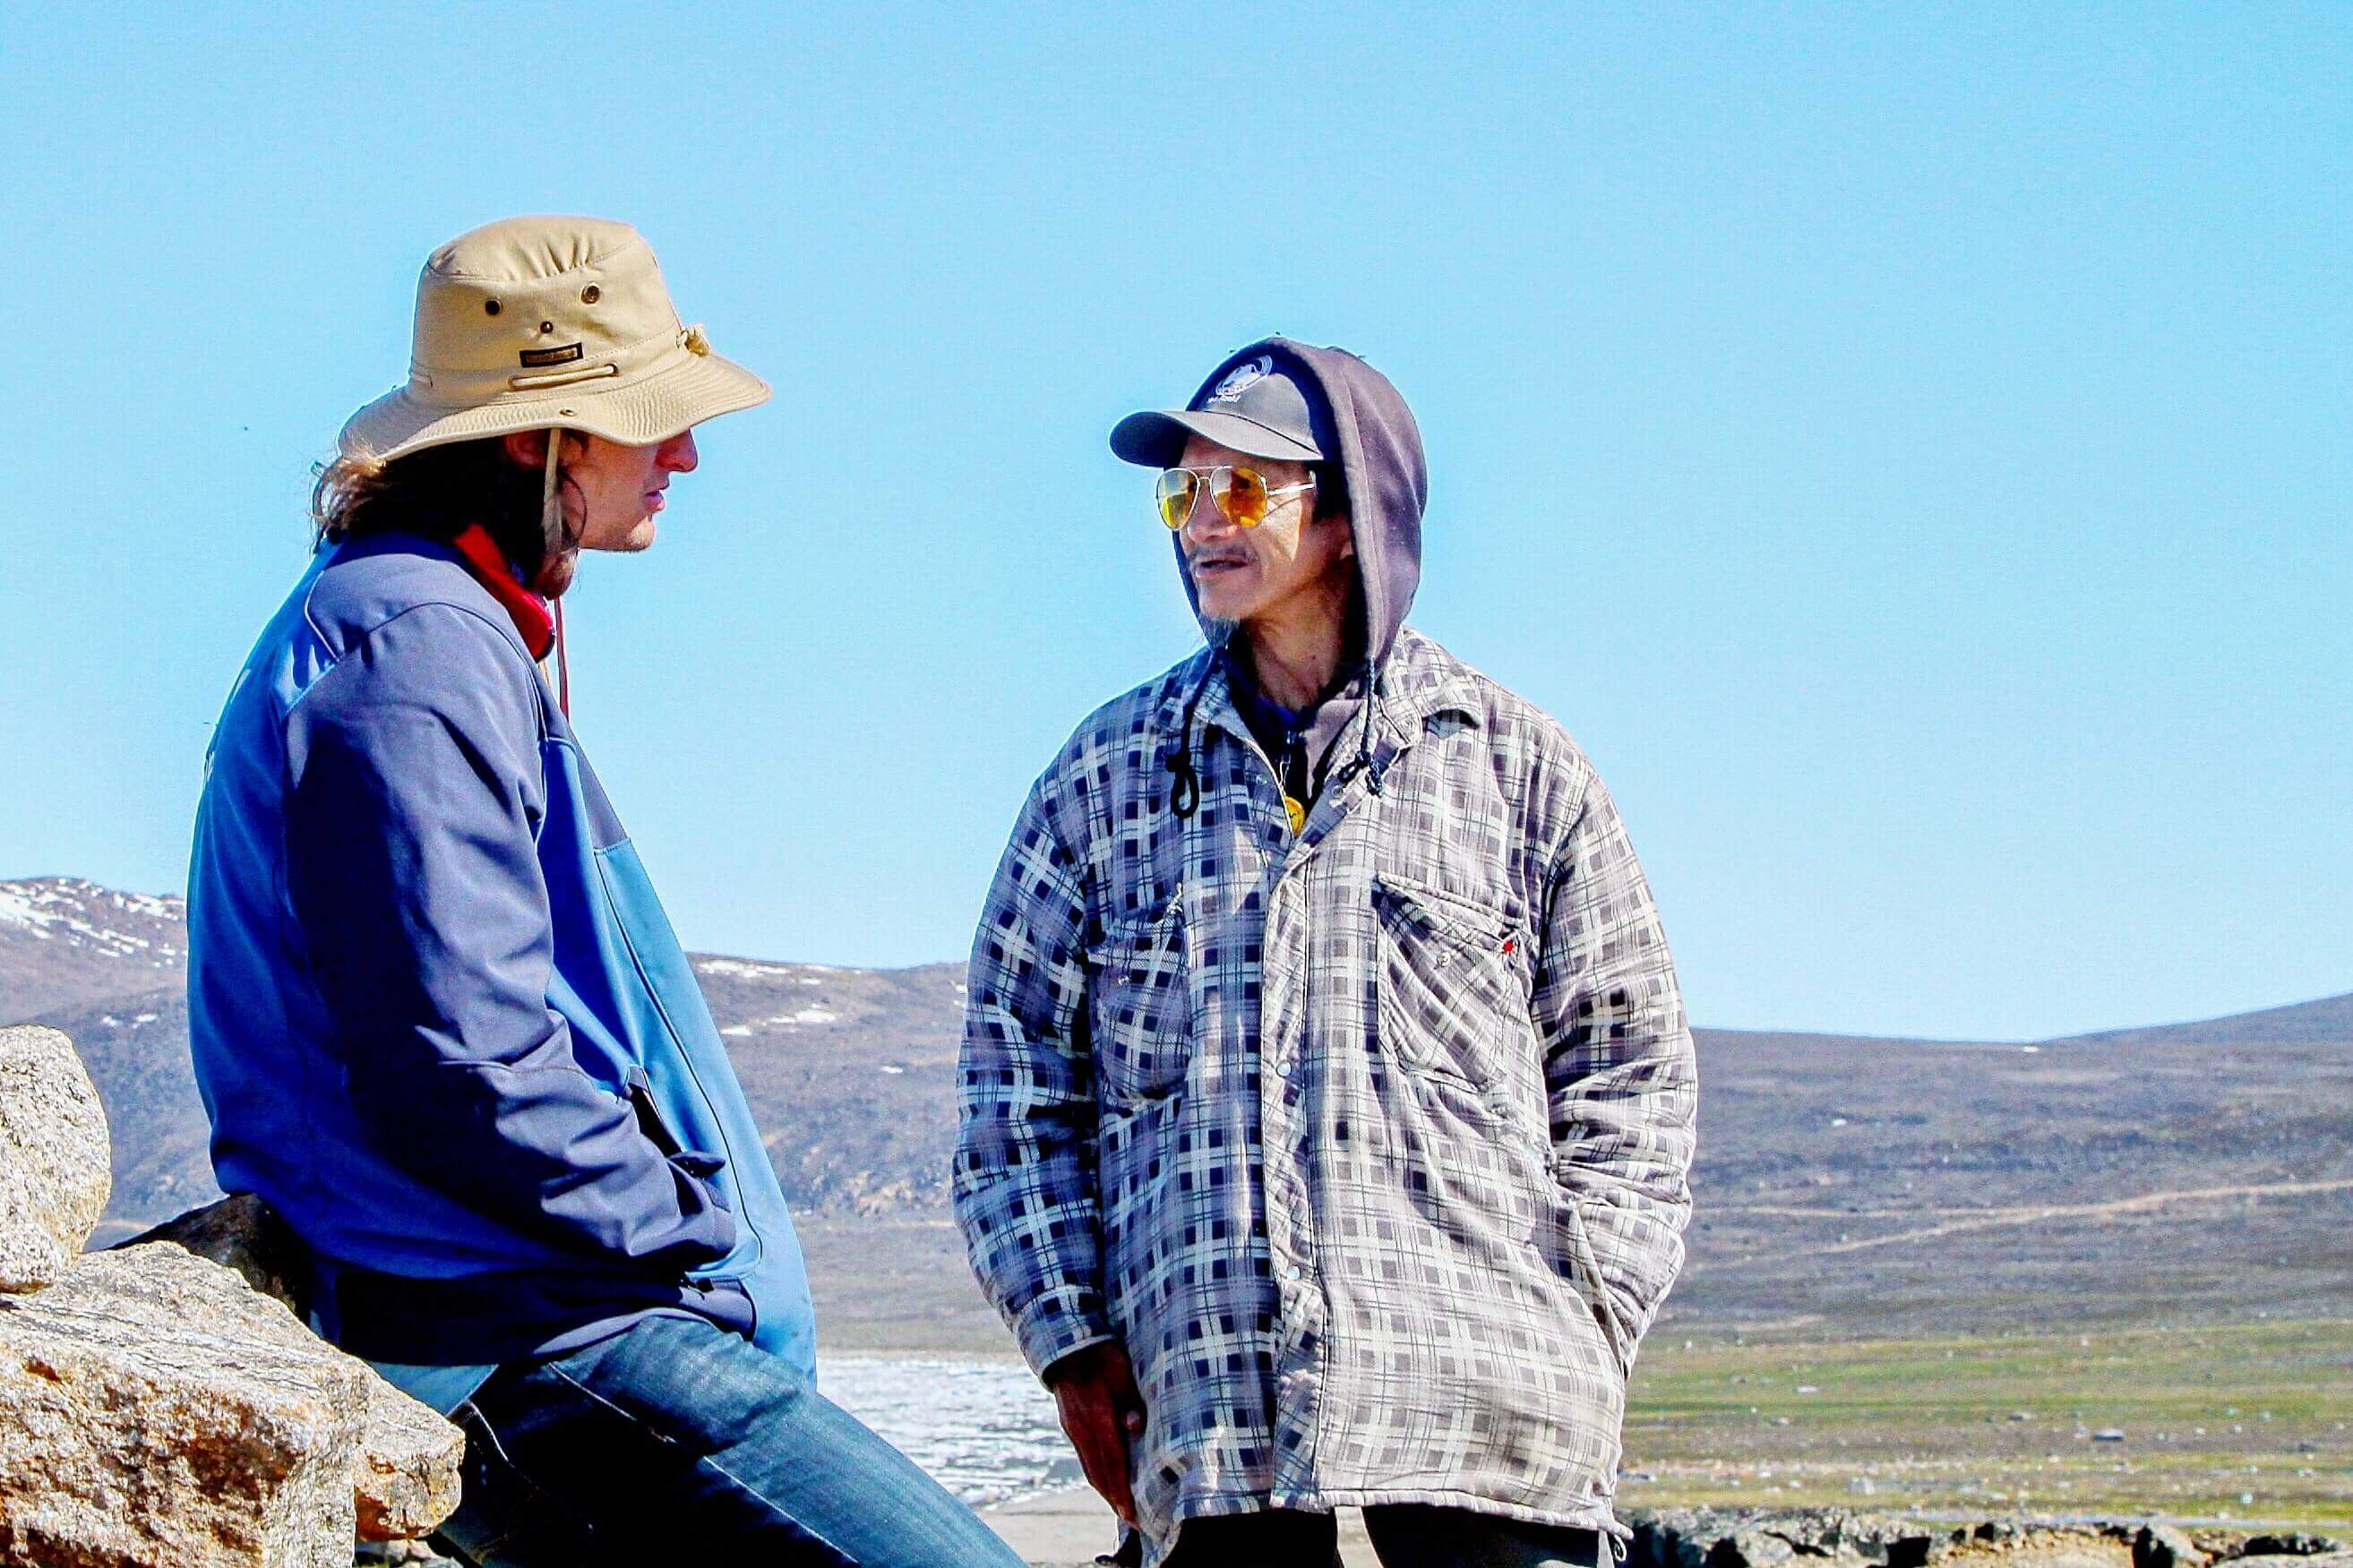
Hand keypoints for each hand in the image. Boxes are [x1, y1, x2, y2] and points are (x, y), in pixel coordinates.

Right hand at [1043, 1340, 1146, 1525]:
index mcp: (1096, 1418)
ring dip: (1106, 1492)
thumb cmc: (1102, 1356)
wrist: (1068, 1347)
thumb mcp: (1121, 1373)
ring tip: (1122, 1510)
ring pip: (1090, 1469)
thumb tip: (1135, 1427)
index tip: (1132, 1514)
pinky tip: (1107, 1484)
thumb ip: (1129, 1401)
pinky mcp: (1071, 1427)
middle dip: (1116, 1500)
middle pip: (1099, 1474)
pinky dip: (1098, 1476)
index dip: (1122, 1491)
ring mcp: (1073, 1430)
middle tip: (1134, 1522)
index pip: (1112, 1463)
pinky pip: (1085, 1459)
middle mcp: (1082, 1430)